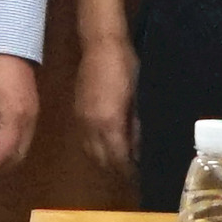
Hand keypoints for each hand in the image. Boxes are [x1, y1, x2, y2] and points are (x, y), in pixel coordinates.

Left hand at [0, 54, 46, 179]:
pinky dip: (13, 148)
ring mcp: (33, 115)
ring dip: (7, 159)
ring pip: (23, 148)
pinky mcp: (32, 109)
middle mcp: (28, 120)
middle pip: (17, 156)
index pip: (4, 153)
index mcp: (14, 117)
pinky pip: (25, 138)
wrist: (13, 42)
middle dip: (0, 168)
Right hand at [60, 36, 133, 179]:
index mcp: (109, 123)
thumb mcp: (139, 97)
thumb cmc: (126, 67)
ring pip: (92, 153)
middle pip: (103, 161)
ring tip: (124, 162)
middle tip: (136, 173)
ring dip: (107, 161)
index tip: (143, 178)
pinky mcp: (77, 113)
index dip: (130, 171)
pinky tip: (110, 145)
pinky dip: (97, 149)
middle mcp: (91, 127)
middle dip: (119, 170)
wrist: (101, 44)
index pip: (119, 159)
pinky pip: (85, 141)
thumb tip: (143, 150)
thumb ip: (138, 126)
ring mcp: (81, 120)